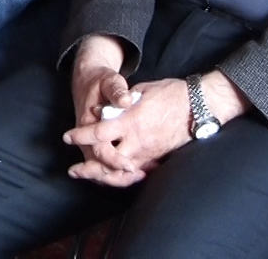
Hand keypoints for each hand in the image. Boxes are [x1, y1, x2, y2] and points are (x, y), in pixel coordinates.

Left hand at [62, 77, 192, 186]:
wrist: (199, 105)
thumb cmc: (171, 93)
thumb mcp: (143, 89)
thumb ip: (121, 101)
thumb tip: (102, 110)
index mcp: (132, 120)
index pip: (100, 132)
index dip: (82, 136)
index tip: (67, 137)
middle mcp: (138, 140)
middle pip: (107, 161)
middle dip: (89, 168)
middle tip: (74, 170)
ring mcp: (148, 152)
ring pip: (121, 172)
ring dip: (103, 176)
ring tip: (90, 177)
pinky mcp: (157, 158)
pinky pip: (136, 173)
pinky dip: (123, 177)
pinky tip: (113, 177)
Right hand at [68, 36, 135, 174]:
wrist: (86, 79)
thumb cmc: (99, 80)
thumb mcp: (108, 80)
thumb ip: (117, 90)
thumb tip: (126, 101)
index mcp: (87, 123)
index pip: (99, 151)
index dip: (115, 160)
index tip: (130, 166)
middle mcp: (86, 138)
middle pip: (99, 167)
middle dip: (118, 176)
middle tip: (140, 176)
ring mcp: (90, 143)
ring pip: (101, 169)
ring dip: (118, 176)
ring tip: (140, 175)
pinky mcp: (98, 144)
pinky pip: (105, 164)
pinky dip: (118, 171)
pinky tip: (137, 169)